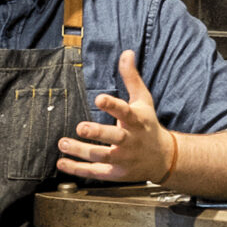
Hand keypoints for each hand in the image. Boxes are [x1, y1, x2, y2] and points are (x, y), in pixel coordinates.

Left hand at [58, 50, 174, 182]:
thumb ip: (131, 78)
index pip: (125, 112)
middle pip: (114, 137)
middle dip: (97, 132)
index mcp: (137, 121)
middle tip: (80, 127)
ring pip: (101, 155)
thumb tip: (126, 53)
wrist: (163, 158)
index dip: (112, 105)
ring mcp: (124, 159)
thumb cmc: (148, 125)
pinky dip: (78, 169)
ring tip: (63, 142)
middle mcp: (130, 141)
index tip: (99, 98)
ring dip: (80, 151)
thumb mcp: (144, 100)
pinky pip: (95, 172)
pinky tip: (62, 162)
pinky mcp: (116, 173)